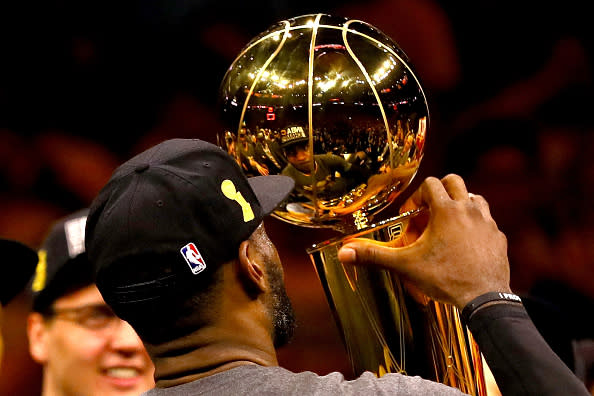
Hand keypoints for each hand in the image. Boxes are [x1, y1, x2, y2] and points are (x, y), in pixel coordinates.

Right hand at [337, 174, 511, 308]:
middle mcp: (469, 209)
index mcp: (446, 210)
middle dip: (441, 190)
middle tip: (430, 210)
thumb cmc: (444, 278)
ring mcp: (487, 222)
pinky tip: (466, 244)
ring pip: (475, 198)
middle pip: (455, 181)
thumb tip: (344, 252)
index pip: (431, 183)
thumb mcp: (405, 265)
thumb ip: (374, 256)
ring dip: (461, 204)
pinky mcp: (499, 237)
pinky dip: (476, 225)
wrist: (483, 299)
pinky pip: (488, 222)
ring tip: (448, 225)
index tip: (412, 215)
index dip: (417, 196)